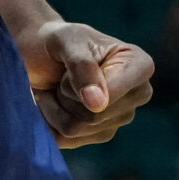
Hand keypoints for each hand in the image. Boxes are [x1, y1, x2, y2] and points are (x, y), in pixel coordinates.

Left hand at [13, 18, 154, 147]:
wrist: (38, 52)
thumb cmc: (56, 40)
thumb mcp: (65, 40)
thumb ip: (82, 66)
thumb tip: (98, 105)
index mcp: (139, 65)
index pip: (111, 96)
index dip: (79, 86)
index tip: (69, 67)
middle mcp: (139, 93)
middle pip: (94, 117)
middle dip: (65, 96)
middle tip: (61, 75)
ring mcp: (122, 116)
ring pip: (78, 129)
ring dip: (55, 108)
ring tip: (57, 87)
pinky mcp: (103, 132)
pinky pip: (70, 139)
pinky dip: (52, 121)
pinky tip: (54, 102)